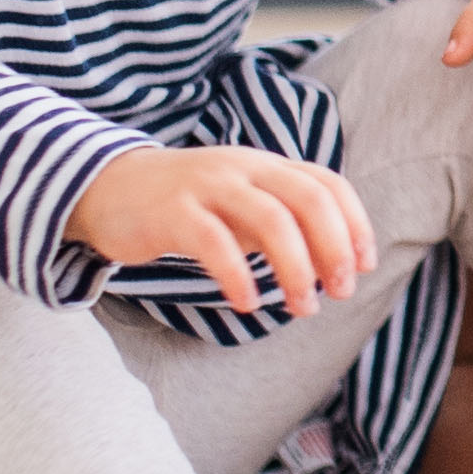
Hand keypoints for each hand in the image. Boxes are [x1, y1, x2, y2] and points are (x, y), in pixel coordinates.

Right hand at [70, 144, 372, 315]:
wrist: (107, 188)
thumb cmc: (189, 207)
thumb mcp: (243, 206)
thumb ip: (284, 224)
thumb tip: (336, 265)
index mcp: (268, 166)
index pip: (328, 185)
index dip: (355, 224)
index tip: (365, 266)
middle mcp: (245, 167)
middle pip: (309, 199)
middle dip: (334, 248)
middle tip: (340, 292)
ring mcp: (208, 186)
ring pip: (271, 220)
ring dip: (296, 268)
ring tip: (303, 308)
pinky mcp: (172, 211)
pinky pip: (214, 242)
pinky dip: (238, 275)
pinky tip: (248, 303)